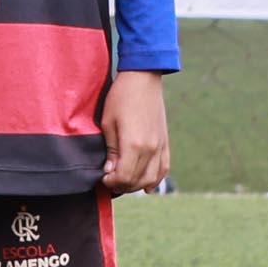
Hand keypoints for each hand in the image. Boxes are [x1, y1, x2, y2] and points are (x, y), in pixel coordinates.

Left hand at [102, 68, 173, 195]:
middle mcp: (151, 149)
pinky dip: (155, 179)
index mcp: (134, 145)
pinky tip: (146, 186)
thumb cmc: (120, 98)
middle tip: (109, 180)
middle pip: (138, 181)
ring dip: (137, 185)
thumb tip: (111, 171)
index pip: (124, 177)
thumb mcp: (108, 124)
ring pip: (152, 178)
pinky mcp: (165, 142)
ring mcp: (161, 146)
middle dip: (122, 185)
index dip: (111, 182)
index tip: (102, 177)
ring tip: (123, 181)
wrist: (143, 80)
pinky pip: (164, 168)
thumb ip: (111, 151)